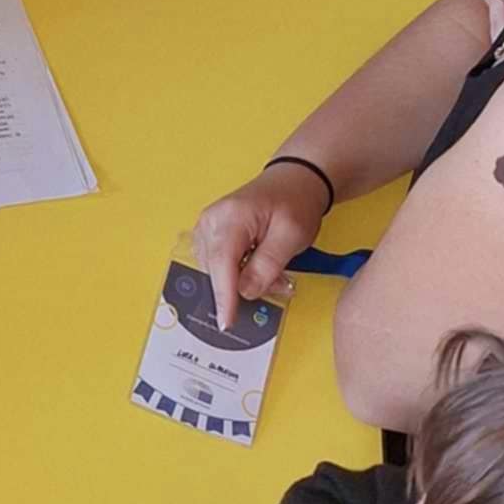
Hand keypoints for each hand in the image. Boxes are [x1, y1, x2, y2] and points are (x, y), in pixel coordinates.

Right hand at [193, 164, 328, 330]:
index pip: (222, 264)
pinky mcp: (211, 233)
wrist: (293, 180)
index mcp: (230, 218)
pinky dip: (237, 272)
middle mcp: (211, 221)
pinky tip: (259, 267)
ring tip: (275, 272)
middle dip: (244, 286)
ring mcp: (208, 226)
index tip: (227, 323)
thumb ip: (268, 265)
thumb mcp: (292, 235)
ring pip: (216, 270)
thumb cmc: (295, 202)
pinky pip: (218, 263)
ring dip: (242, 280)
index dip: (224, 296)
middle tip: (280, 283)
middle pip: (217, 270)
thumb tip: (245, 291)